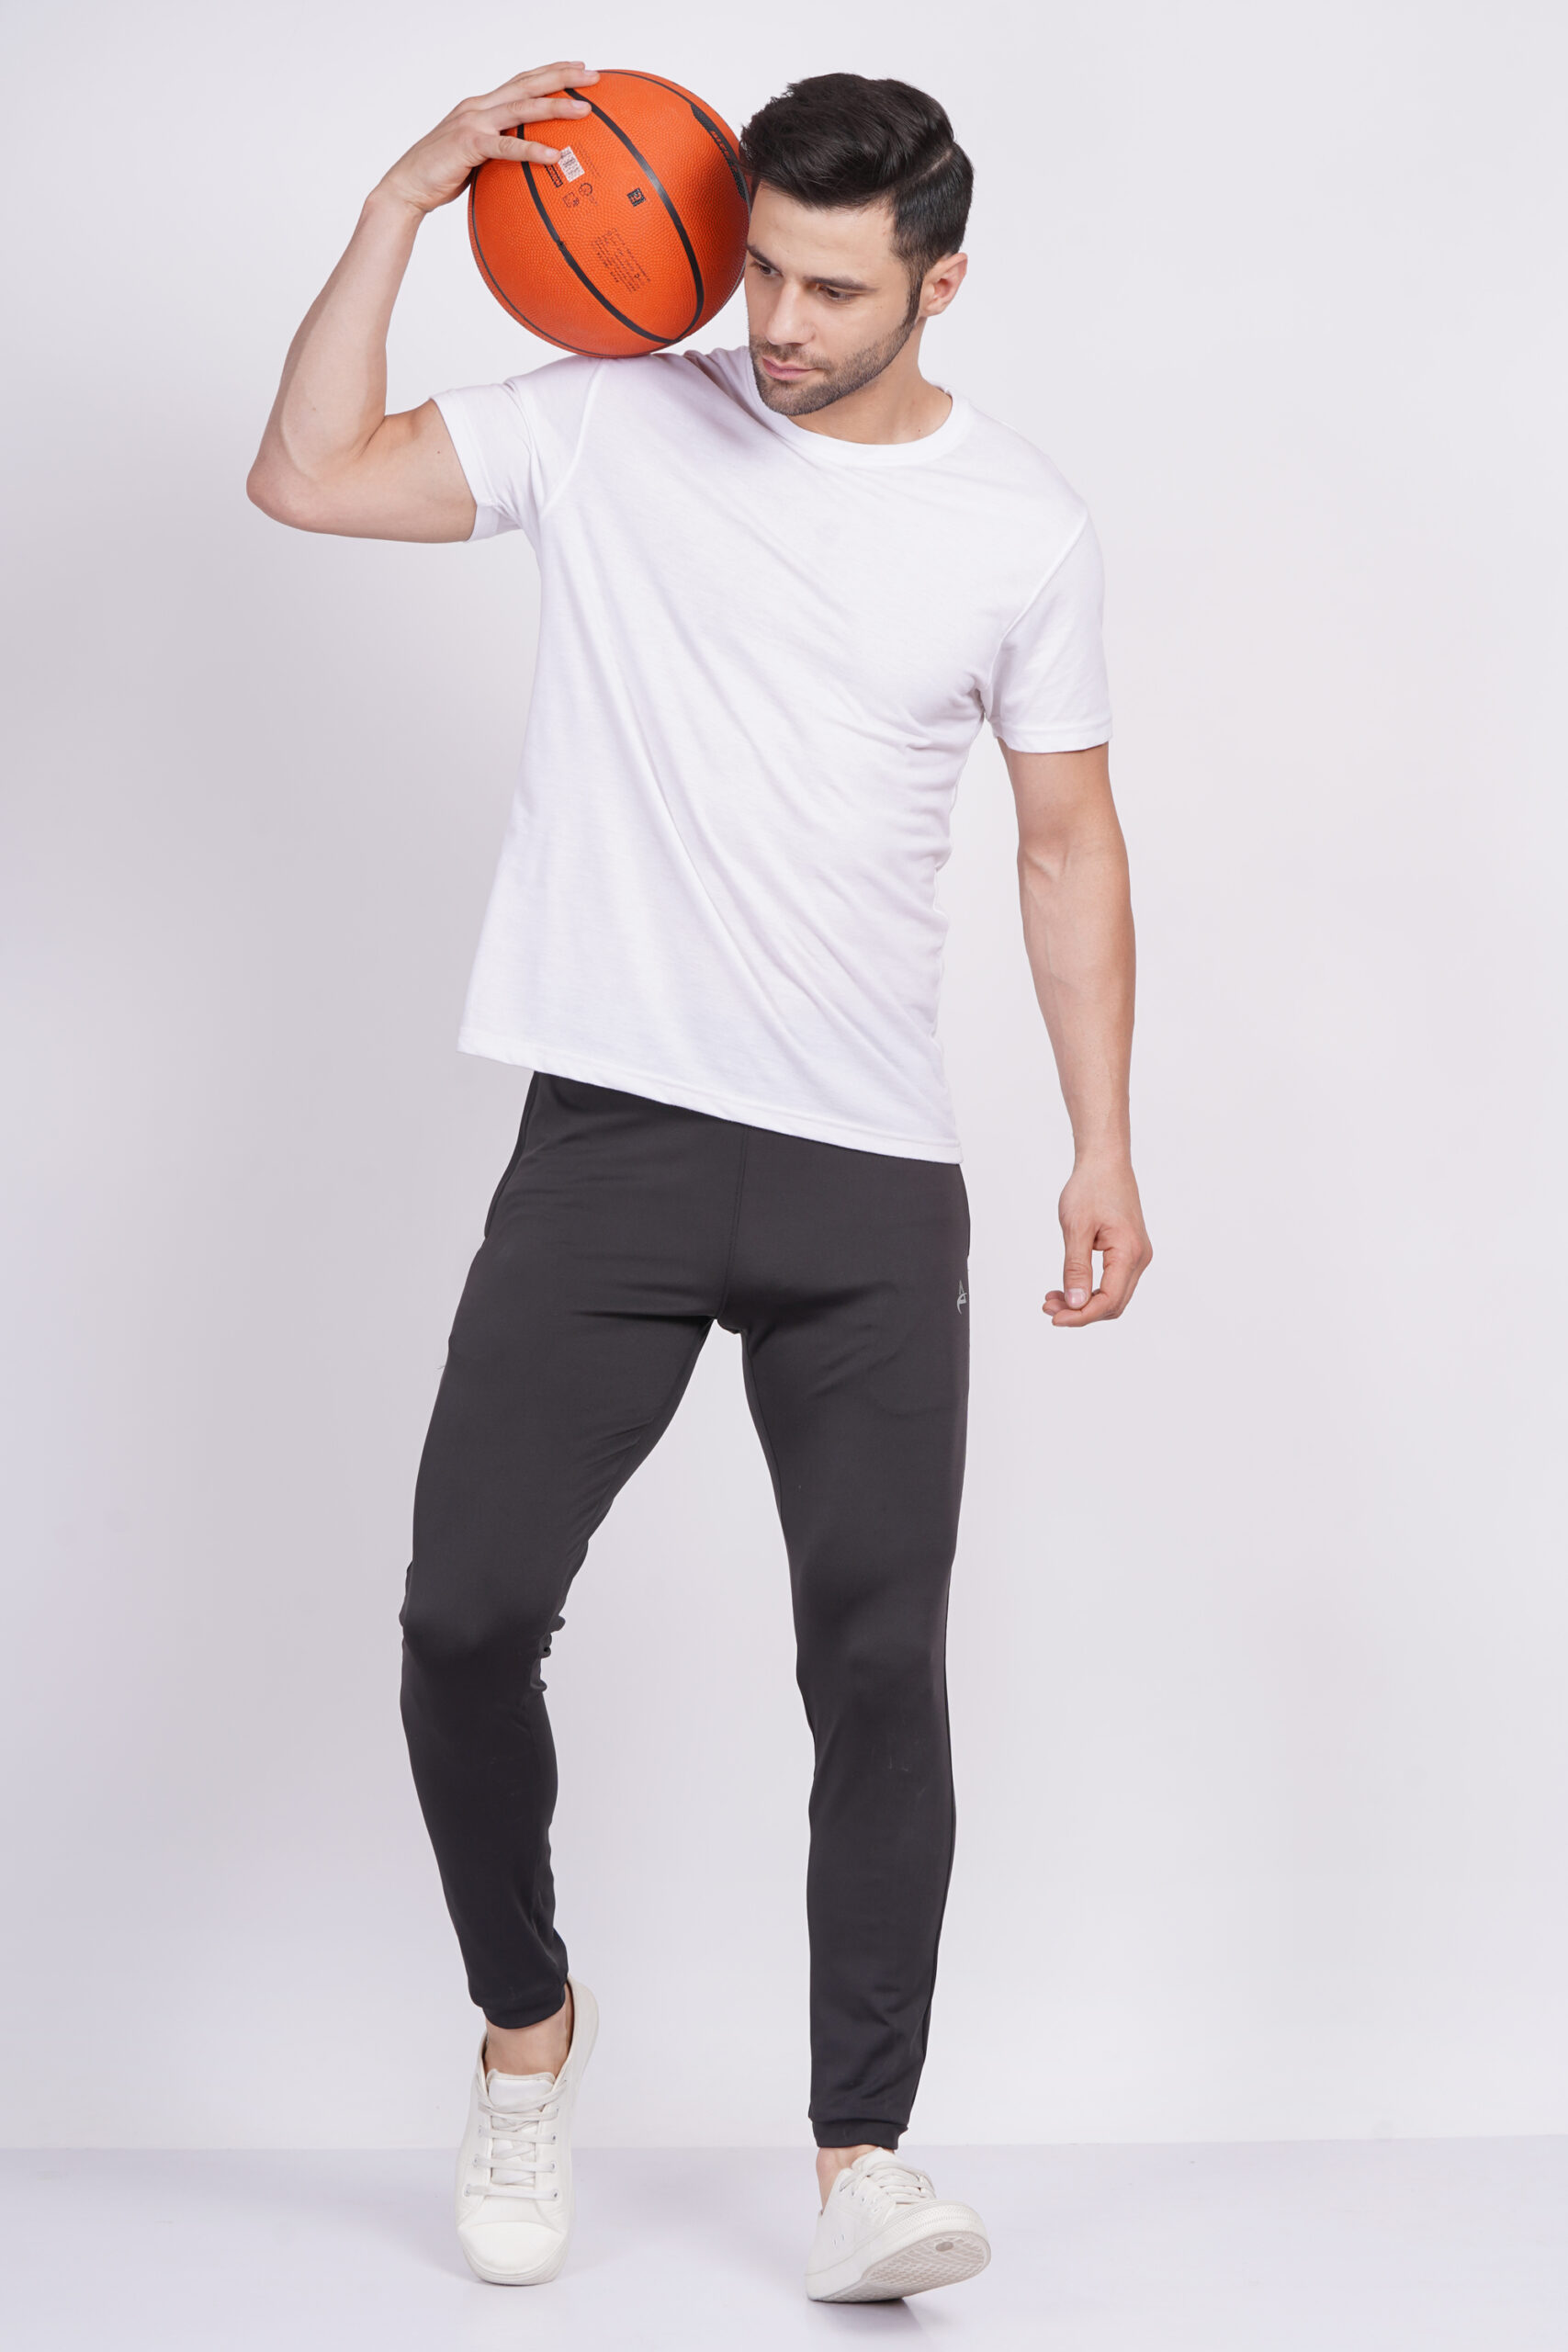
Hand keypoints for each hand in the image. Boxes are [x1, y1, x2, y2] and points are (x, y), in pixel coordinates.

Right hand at [373, 62, 599, 216]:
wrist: (407, 186)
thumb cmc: (441, 177)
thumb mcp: (476, 160)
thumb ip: (498, 153)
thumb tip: (526, 165)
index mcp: (482, 106)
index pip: (521, 81)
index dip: (550, 71)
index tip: (579, 68)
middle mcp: (479, 106)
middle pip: (527, 83)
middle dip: (563, 76)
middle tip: (594, 76)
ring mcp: (473, 122)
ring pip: (522, 107)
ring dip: (556, 106)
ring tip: (585, 109)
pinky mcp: (469, 145)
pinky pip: (506, 147)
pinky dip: (532, 150)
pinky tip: (555, 155)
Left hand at [1044, 1153, 1151, 1326]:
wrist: (1105, 1163)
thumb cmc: (1091, 1188)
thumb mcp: (1076, 1228)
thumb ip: (1076, 1268)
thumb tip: (1076, 1303)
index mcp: (1129, 1252)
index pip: (1109, 1301)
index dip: (1082, 1315)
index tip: (1054, 1317)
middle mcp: (1139, 1258)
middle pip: (1113, 1304)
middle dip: (1081, 1312)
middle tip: (1048, 1308)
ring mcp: (1137, 1256)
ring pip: (1113, 1296)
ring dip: (1084, 1303)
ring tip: (1052, 1299)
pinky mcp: (1129, 1252)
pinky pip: (1112, 1282)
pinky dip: (1090, 1290)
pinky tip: (1067, 1288)